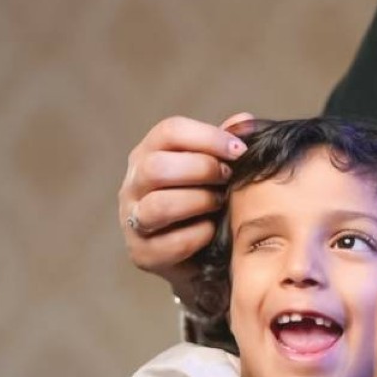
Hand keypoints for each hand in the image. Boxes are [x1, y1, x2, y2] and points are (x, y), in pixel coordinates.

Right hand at [118, 113, 252, 297]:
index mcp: (149, 153)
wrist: (199, 255)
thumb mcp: (216, 169)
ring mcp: (132, 219)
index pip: (170, 131)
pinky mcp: (142, 253)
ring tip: (221, 203)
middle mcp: (133, 183)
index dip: (208, 137)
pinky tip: (214, 231)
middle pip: (157, 166)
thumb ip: (226, 145)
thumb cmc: (207, 200)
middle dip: (203, 170)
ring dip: (201, 202)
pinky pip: (173, 242)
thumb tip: (244, 120)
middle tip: (228, 178)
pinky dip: (201, 235)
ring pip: (160, 205)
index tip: (239, 150)